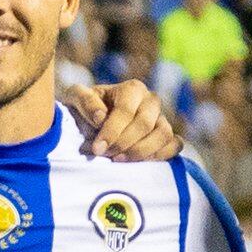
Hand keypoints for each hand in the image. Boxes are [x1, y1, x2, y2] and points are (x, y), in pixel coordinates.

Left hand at [65, 76, 181, 161]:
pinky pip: (175, 145)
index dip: (112, 131)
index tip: (97, 149)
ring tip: (119, 160)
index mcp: (132, 89)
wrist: (93, 120)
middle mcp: (151, 101)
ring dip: (141, 152)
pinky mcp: (167, 136)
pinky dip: (161, 156)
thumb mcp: (77, 98)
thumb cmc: (86, 107)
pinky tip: (139, 163)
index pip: (126, 110)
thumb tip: (101, 117)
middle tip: (106, 155)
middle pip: (145, 124)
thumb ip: (85, 102)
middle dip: (124, 143)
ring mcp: (162, 118)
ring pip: (164, 135)